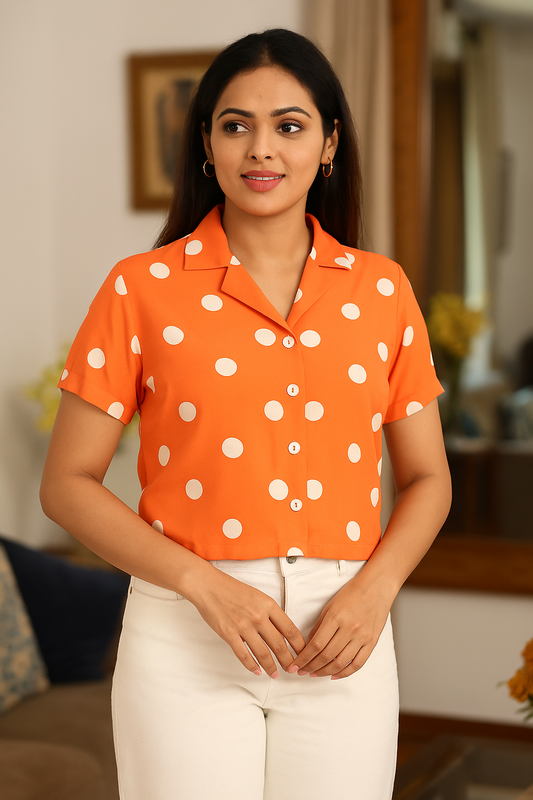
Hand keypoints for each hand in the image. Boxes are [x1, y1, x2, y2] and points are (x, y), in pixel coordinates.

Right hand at [190, 565, 305, 677]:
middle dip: (288, 661)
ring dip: (271, 667)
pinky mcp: (229, 634)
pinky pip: (243, 655)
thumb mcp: (258, 596)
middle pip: (279, 644)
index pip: (290, 629)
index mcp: (268, 605)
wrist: (209, 586)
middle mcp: (258, 616)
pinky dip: (252, 666)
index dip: (299, 645)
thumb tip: (281, 631)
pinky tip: (257, 671)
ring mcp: (243, 626)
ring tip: (275, 674)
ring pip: (263, 653)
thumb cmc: (233, 590)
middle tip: (292, 669)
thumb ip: (270, 612)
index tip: (303, 654)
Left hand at [287, 575, 391, 679]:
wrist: (377, 587)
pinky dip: (345, 673)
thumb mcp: (330, 606)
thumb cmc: (351, 594)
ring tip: (314, 674)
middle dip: (311, 667)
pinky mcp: (372, 642)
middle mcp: (350, 629)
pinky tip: (334, 675)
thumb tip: (309, 646)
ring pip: (341, 663)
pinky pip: (358, 664)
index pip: (316, 645)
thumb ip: (319, 627)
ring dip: (325, 672)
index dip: (303, 658)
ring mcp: (362, 637)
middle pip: (326, 656)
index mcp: (336, 617)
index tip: (294, 665)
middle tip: (301, 672)